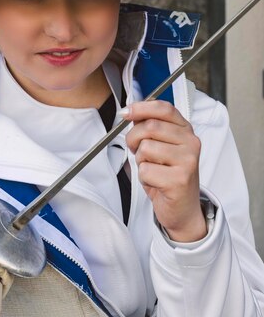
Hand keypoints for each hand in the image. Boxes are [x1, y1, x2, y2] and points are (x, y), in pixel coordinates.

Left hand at [125, 100, 206, 242]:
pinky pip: (145, 170)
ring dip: (140, 160)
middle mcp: (190, 143)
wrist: (183, 209)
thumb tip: (131, 112)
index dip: (142, 107)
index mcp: (185, 130)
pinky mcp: (180, 180)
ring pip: (146, 148)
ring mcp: (188, 161)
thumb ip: (149, 127)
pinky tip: (155, 182)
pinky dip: (143, 177)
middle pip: (150, 126)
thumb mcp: (161, 146)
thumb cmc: (169, 175)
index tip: (126, 113)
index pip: (164, 108)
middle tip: (135, 149)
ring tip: (151, 168)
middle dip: (134, 138)